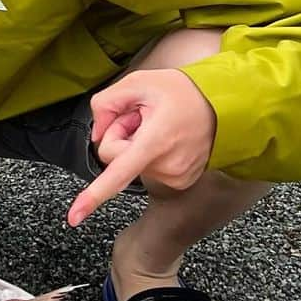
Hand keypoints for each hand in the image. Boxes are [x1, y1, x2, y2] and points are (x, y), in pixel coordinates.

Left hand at [67, 68, 215, 226]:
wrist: (227, 105)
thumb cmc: (183, 91)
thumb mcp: (138, 82)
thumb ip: (105, 104)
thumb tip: (96, 134)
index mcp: (155, 142)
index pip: (117, 173)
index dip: (93, 196)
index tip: (74, 218)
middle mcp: (167, 166)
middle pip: (114, 158)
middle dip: (119, 135)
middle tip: (141, 116)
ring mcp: (176, 177)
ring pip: (130, 164)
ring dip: (135, 143)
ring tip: (159, 125)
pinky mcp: (180, 181)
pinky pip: (146, 168)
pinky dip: (149, 152)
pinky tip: (167, 136)